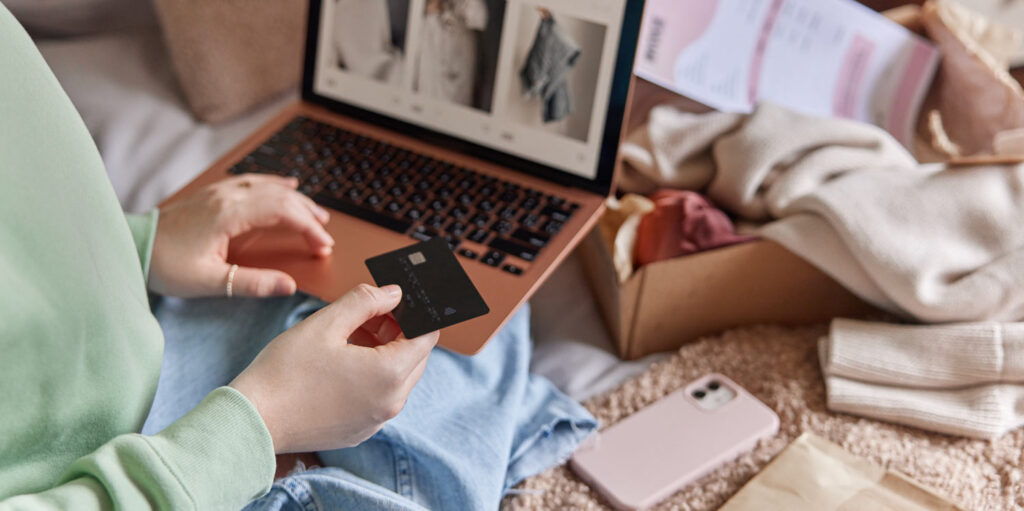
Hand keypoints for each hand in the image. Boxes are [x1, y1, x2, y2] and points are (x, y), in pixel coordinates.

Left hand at [149, 175, 333, 297]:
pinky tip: (287, 185)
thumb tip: (288, 286)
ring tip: (317, 214)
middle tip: (323, 238)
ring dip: (297, 200)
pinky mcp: (213, 195)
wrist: (131, 248)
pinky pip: (253, 182)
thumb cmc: (165, 265)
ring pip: (269, 187)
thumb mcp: (210, 281)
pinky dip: (275, 185)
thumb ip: (252, 283)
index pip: (283, 212)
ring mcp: (220, 192)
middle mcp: (227, 197)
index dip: (308, 227)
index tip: (322, 246)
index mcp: (228, 214)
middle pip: (281, 197)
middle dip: (308, 216)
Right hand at [230, 284, 440, 452]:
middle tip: (368, 313)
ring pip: (397, 377)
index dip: (414, 312)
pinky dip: (370, 376)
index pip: (427, 335)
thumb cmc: (284, 372)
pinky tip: (340, 363)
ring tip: (349, 334)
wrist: (252, 421)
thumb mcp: (326, 323)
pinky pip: (379, 397)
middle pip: (415, 356)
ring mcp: (376, 420)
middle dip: (398, 330)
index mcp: (390, 374)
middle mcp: (391, 402)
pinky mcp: (360, 430)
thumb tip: (393, 293)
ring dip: (383, 351)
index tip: (394, 300)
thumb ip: (365, 301)